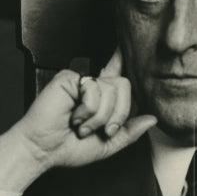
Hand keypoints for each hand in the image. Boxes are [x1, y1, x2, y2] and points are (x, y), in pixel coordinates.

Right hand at [11, 47, 155, 168]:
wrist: (44, 150)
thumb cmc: (69, 148)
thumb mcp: (108, 145)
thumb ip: (130, 132)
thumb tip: (152, 119)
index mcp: (101, 99)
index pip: (117, 74)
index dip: (123, 58)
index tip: (125, 44)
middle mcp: (93, 87)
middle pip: (124, 85)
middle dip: (118, 114)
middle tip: (104, 131)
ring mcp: (82, 81)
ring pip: (111, 91)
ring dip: (99, 117)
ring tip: (82, 126)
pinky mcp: (70, 78)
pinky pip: (94, 91)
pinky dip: (87, 111)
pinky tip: (73, 116)